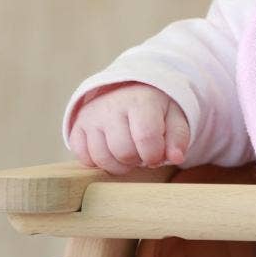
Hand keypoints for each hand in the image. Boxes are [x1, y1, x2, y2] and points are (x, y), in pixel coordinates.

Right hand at [69, 82, 189, 174]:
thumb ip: (179, 137)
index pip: (146, 138)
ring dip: (120, 165)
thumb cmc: (156, 109)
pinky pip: (84, 159)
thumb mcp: (175, 117)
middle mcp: (111, 106)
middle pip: (124, 152)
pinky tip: (112, 152)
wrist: (130, 92)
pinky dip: (100, 163)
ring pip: (102, 159)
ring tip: (129, 153)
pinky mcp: (77, 127)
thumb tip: (177, 157)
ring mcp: (91, 116)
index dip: (154, 155)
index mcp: (141, 100)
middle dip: (138, 160)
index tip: (158, 155)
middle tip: (143, 151)